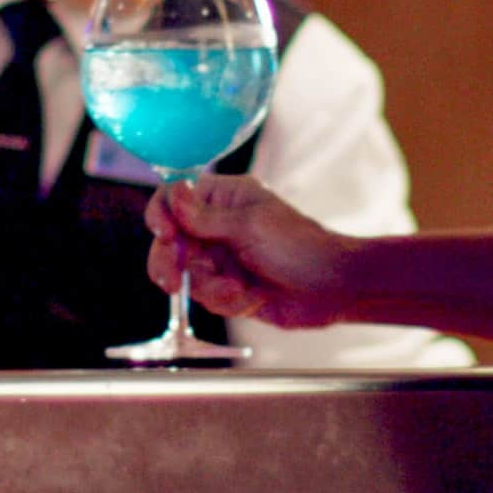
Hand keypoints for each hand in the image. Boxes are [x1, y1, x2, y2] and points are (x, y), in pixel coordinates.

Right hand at [143, 175, 359, 328]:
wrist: (331, 288)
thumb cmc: (298, 247)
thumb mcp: (249, 227)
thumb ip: (204, 216)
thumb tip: (173, 192)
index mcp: (222, 198)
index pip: (173, 198)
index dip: (161, 215)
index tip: (164, 234)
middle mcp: (216, 226)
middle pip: (169, 242)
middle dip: (171, 264)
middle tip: (172, 282)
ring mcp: (221, 257)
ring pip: (186, 275)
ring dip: (210, 287)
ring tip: (237, 290)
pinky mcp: (227, 286)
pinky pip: (206, 296)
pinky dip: (226, 301)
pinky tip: (252, 298)